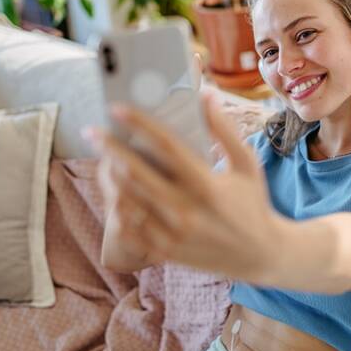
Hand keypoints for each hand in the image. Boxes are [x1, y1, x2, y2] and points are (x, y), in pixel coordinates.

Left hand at [88, 93, 286, 284]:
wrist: (259, 256)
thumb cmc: (253, 203)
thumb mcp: (247, 164)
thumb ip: (224, 129)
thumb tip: (205, 94)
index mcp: (207, 184)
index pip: (166, 146)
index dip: (139, 124)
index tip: (117, 108)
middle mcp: (187, 210)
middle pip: (136, 173)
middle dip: (109, 148)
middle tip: (91, 131)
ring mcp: (173, 234)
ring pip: (126, 201)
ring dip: (108, 176)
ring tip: (100, 159)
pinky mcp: (165, 252)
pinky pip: (127, 230)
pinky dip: (114, 208)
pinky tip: (110, 191)